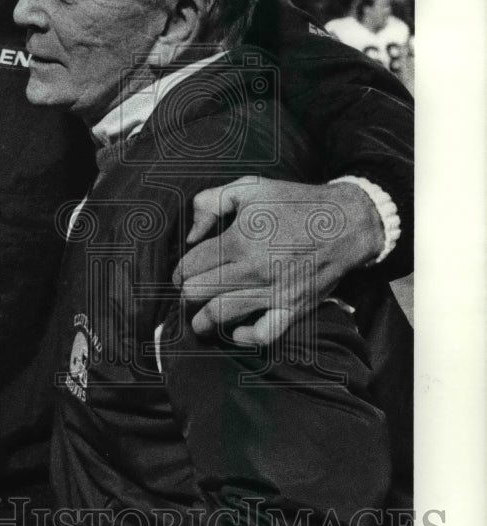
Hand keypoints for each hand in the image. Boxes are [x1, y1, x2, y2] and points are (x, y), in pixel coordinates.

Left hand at [174, 177, 383, 343]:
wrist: (346, 222)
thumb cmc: (294, 203)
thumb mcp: (248, 187)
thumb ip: (209, 203)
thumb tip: (191, 236)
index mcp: (238, 239)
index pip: (190, 265)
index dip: (180, 271)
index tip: (183, 272)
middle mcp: (252, 269)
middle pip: (197, 292)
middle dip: (186, 293)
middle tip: (189, 293)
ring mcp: (273, 291)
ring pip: (219, 315)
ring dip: (202, 320)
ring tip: (200, 318)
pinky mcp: (293, 307)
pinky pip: (262, 334)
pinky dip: (244, 337)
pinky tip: (235, 330)